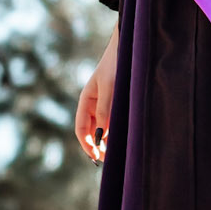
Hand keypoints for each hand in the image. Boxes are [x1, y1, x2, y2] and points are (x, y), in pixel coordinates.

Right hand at [76, 26, 119, 162]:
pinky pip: (112, 122)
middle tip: (109, 160)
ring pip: (102, 128)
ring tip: (117, 154)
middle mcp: (93, 104)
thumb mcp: (110, 89)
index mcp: (86, 100)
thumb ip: (104, 111)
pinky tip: (123, 139)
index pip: (81, 129)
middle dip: (97, 146)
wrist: (129, 48)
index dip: (87, 145)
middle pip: (91, 132)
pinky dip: (115, 132)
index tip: (96, 157)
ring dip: (107, 141)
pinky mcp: (115, 103)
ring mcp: (104, 104)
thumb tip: (101, 136)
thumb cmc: (116, 66)